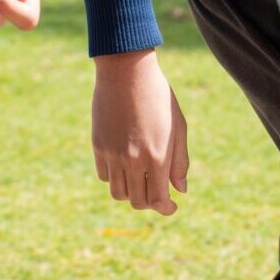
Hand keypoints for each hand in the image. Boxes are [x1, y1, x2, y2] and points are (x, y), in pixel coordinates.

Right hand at [91, 50, 189, 214]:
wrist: (126, 70)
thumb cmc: (158, 96)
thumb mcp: (178, 126)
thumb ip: (180, 161)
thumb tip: (181, 189)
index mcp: (158, 156)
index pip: (158, 201)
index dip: (166, 209)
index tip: (170, 206)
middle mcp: (134, 160)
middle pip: (137, 202)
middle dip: (149, 202)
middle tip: (156, 192)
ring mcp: (113, 154)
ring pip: (118, 193)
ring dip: (130, 192)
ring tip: (140, 179)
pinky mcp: (98, 145)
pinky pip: (104, 175)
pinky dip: (115, 177)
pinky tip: (124, 164)